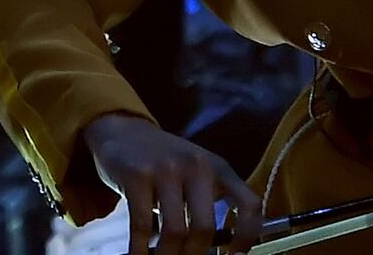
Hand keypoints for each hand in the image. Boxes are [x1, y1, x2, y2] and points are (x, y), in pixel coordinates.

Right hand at [80, 113, 255, 254]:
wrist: (123, 130)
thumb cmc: (163, 161)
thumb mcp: (194, 173)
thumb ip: (208, 202)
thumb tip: (215, 249)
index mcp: (218, 168)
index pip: (250, 205)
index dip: (248, 236)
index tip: (234, 254)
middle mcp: (196, 166)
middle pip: (204, 227)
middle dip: (195, 254)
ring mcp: (165, 169)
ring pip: (175, 230)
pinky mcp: (137, 175)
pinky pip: (142, 224)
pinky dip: (141, 248)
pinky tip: (139, 254)